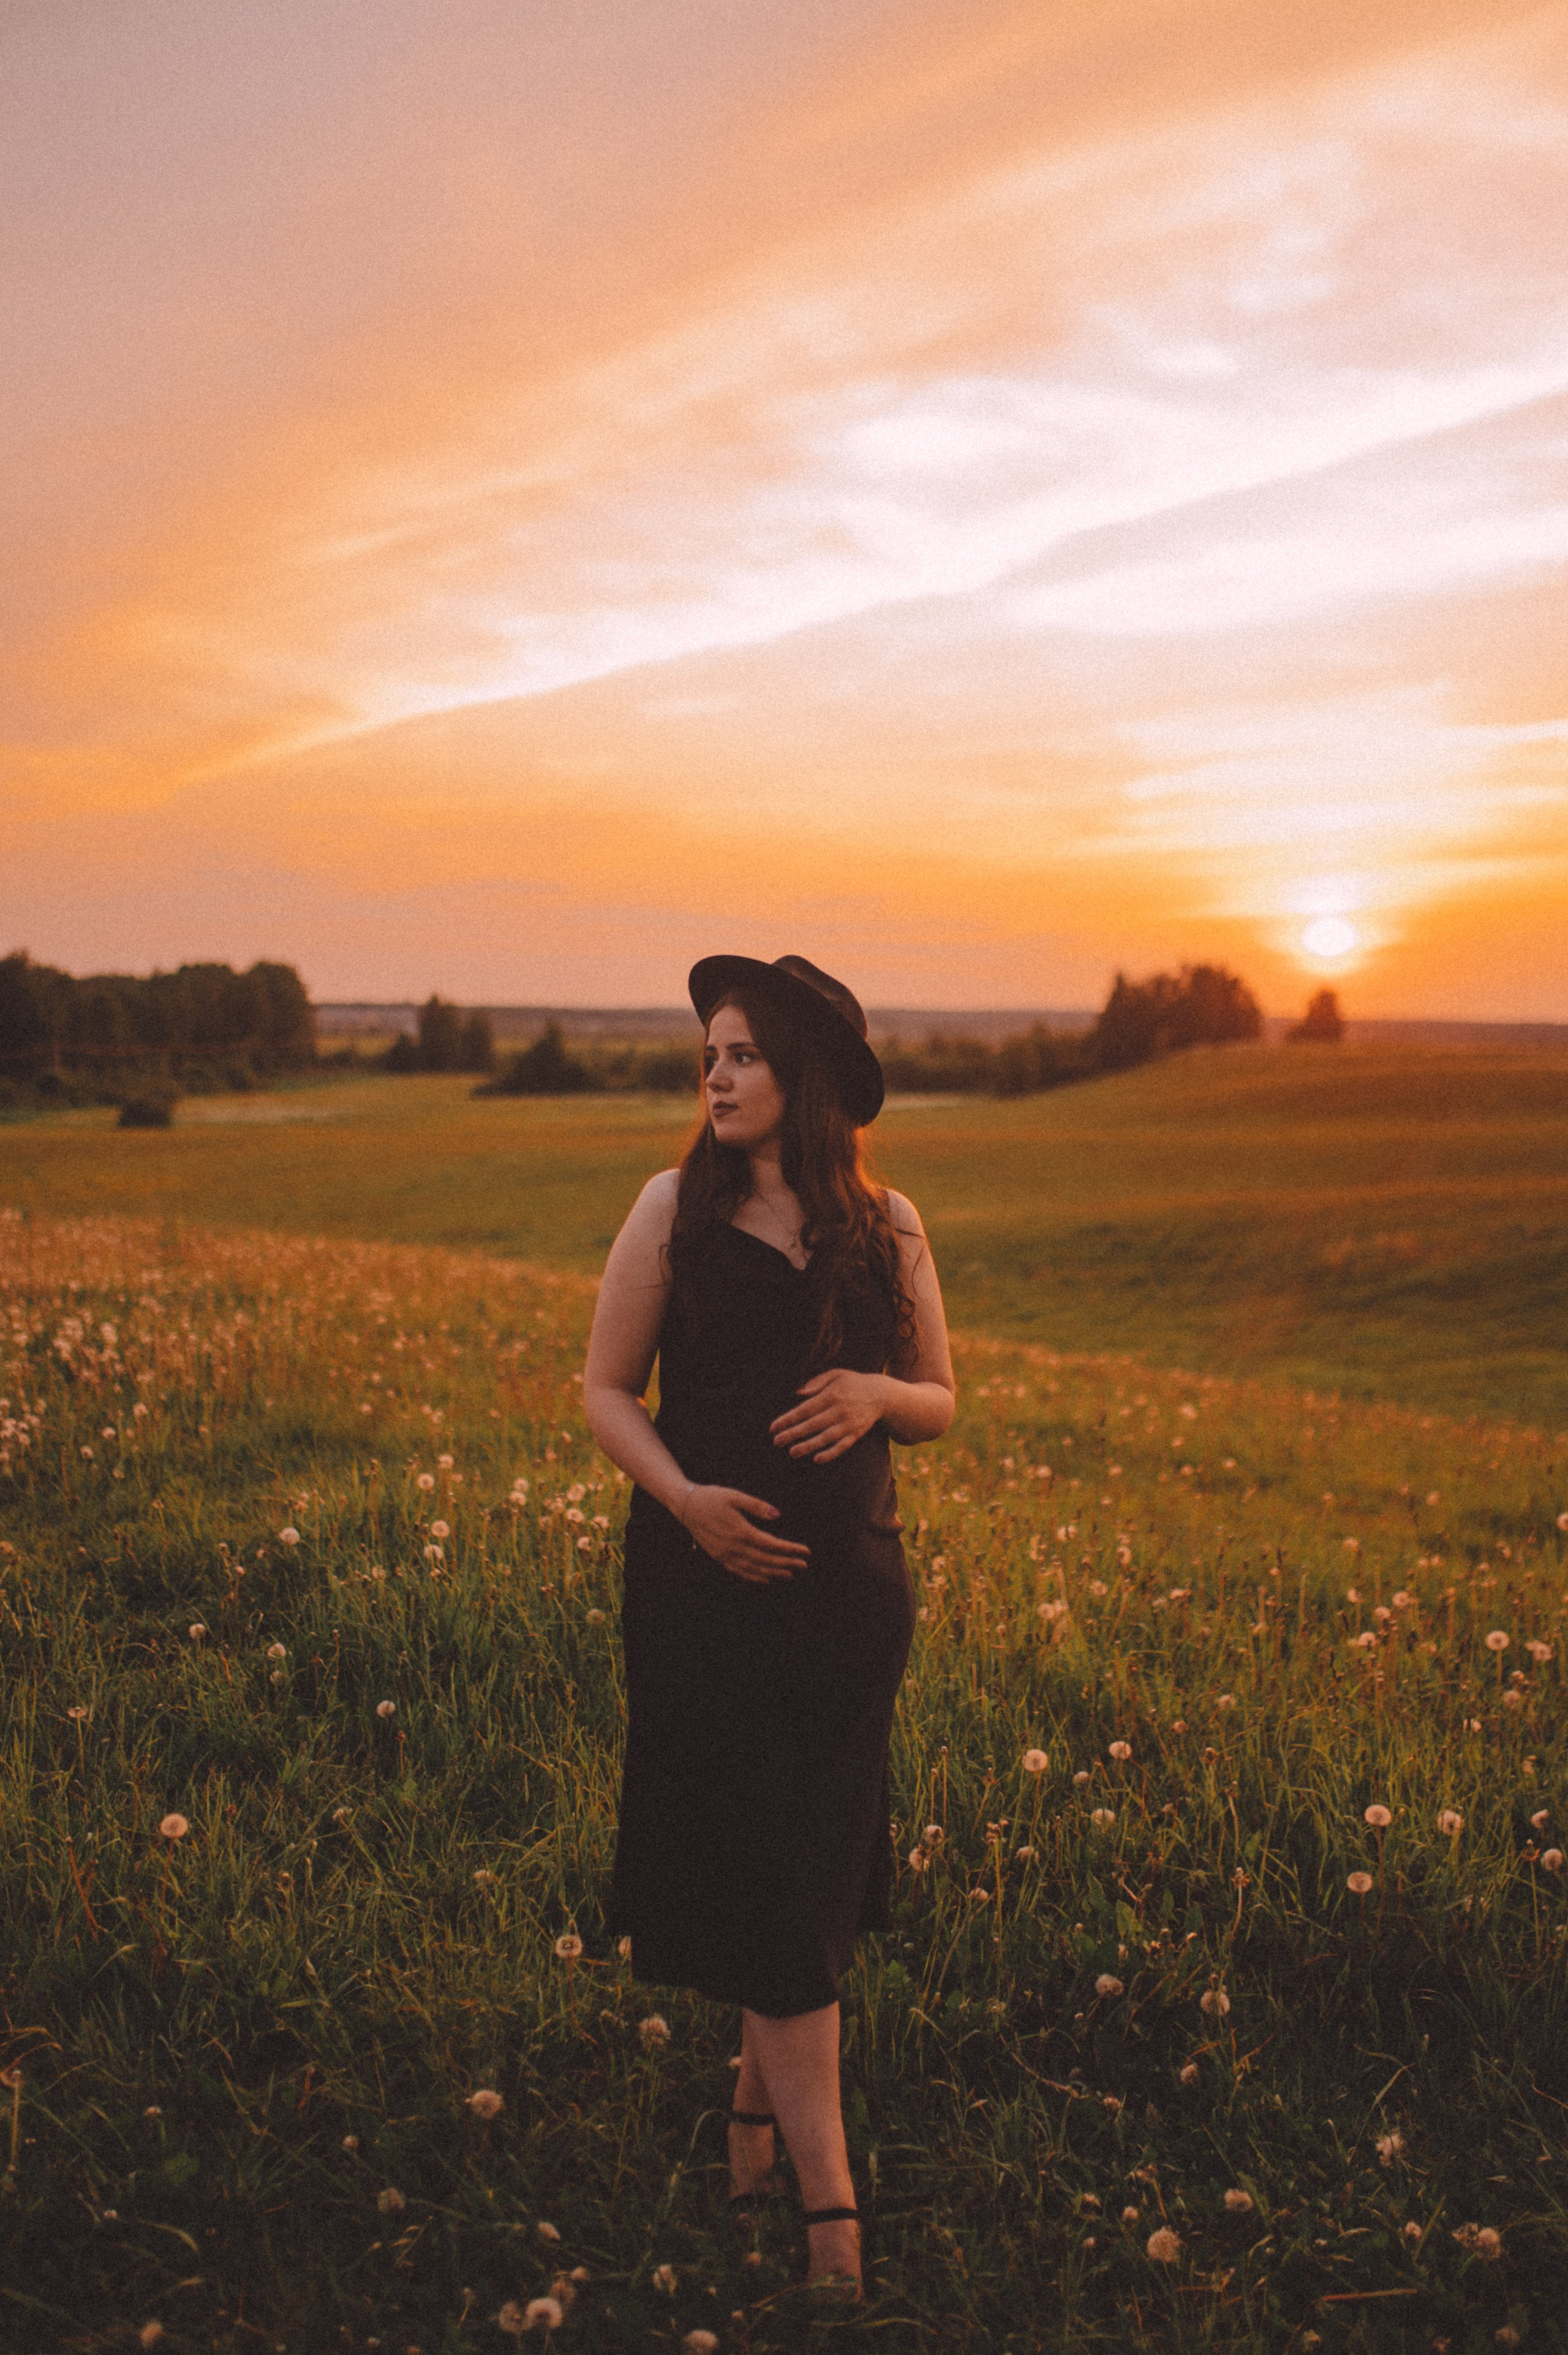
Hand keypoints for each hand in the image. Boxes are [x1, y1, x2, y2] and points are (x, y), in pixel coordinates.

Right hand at [681, 1485, 809, 1584]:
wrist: (685, 1506)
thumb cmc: (711, 1497)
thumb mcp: (735, 1496)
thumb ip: (756, 1506)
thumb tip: (777, 1515)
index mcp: (740, 1530)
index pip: (771, 1544)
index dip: (790, 1549)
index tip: (805, 1551)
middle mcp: (733, 1547)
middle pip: (765, 1559)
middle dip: (786, 1563)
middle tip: (804, 1565)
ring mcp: (725, 1555)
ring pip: (754, 1569)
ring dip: (773, 1573)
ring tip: (790, 1574)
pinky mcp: (719, 1557)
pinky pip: (740, 1571)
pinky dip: (755, 1577)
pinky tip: (766, 1579)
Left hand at [770, 1369, 888, 1463]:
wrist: (881, 1394)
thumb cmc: (852, 1383)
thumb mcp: (836, 1374)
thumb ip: (816, 1382)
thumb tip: (797, 1393)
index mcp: (832, 1394)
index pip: (805, 1409)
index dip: (789, 1418)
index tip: (773, 1427)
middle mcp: (839, 1410)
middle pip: (813, 1424)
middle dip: (793, 1433)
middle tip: (776, 1442)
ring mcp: (849, 1423)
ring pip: (826, 1437)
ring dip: (809, 1446)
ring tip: (792, 1452)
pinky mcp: (856, 1434)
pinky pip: (842, 1446)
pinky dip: (831, 1453)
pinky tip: (817, 1459)